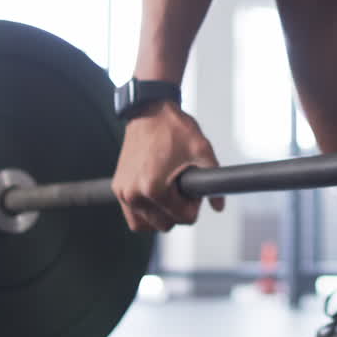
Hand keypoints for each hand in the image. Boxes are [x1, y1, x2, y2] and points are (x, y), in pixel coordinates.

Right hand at [112, 100, 223, 231]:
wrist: (150, 110)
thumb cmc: (175, 129)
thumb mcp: (202, 151)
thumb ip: (214, 180)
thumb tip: (219, 207)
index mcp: (154, 189)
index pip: (184, 218)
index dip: (195, 205)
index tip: (193, 187)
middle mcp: (134, 194)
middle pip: (165, 225)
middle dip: (179, 211)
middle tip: (183, 189)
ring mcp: (123, 193)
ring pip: (147, 225)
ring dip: (162, 216)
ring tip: (170, 194)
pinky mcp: (117, 188)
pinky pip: (133, 216)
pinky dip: (146, 213)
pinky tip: (157, 198)